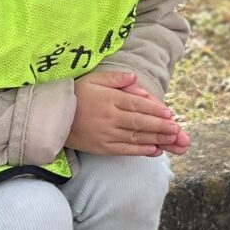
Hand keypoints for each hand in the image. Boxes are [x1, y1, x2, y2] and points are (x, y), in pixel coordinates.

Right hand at [71, 69, 186, 156]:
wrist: (53, 117)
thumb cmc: (75, 94)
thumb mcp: (93, 79)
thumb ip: (115, 78)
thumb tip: (135, 78)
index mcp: (109, 99)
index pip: (137, 105)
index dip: (155, 109)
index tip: (169, 113)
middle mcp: (109, 118)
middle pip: (140, 122)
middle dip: (160, 126)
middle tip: (177, 129)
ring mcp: (106, 134)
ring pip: (135, 137)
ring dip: (156, 139)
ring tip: (172, 140)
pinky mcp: (102, 148)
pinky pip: (125, 150)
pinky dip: (141, 151)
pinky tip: (155, 150)